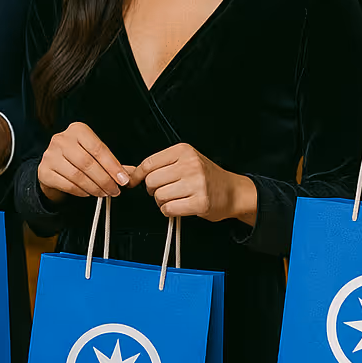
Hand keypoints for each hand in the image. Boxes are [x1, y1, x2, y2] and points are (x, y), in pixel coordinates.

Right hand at [37, 122, 131, 202]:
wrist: (52, 165)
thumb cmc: (77, 158)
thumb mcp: (94, 154)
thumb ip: (112, 163)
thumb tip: (132, 174)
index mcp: (77, 130)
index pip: (98, 149)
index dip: (113, 166)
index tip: (124, 179)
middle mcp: (61, 139)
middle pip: (87, 163)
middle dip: (105, 180)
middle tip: (115, 190)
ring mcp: (50, 155)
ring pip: (77, 175)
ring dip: (94, 188)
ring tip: (104, 193)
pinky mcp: (44, 171)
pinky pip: (67, 185)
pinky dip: (81, 191)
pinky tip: (88, 193)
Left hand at [131, 144, 256, 224]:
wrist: (233, 191)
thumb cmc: (206, 176)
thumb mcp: (184, 161)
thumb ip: (158, 165)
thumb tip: (128, 171)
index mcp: (184, 151)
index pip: (149, 163)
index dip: (138, 175)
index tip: (134, 181)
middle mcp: (190, 164)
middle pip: (151, 181)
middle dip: (153, 190)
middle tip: (165, 190)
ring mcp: (196, 183)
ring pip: (159, 196)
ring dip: (162, 202)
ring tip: (175, 198)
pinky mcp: (200, 202)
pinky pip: (169, 209)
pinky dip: (169, 211)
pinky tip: (179, 206)